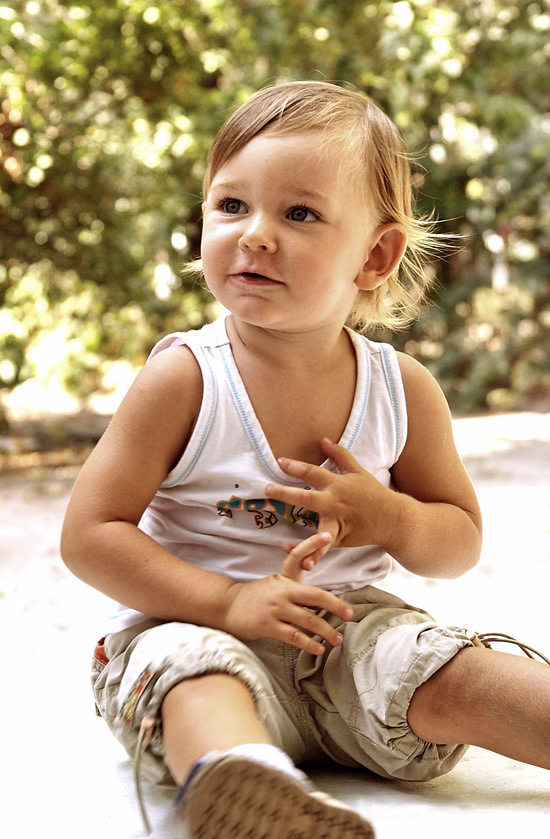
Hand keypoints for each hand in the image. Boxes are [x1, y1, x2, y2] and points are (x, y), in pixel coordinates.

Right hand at [221, 558, 352, 655]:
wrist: (225, 606)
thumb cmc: (254, 597)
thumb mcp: (273, 584)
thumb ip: (295, 589)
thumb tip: (320, 601)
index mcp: (284, 580)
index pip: (300, 560)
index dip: (312, 546)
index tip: (328, 537)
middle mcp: (282, 592)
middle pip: (316, 596)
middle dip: (336, 606)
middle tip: (349, 615)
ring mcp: (275, 609)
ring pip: (308, 620)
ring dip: (326, 631)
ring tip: (337, 639)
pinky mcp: (268, 626)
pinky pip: (294, 636)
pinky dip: (308, 643)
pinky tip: (318, 649)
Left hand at [265, 438, 396, 570]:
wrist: (392, 519)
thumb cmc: (372, 492)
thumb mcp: (357, 470)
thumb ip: (339, 455)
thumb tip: (323, 439)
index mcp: (337, 484)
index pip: (312, 472)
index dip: (295, 466)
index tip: (279, 461)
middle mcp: (335, 503)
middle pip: (307, 497)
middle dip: (285, 493)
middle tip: (267, 489)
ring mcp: (337, 523)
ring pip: (317, 532)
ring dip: (302, 540)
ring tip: (285, 546)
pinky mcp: (340, 539)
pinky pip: (324, 549)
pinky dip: (313, 556)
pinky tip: (301, 563)